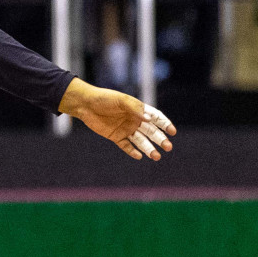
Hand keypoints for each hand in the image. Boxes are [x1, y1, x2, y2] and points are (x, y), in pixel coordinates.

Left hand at [59, 78, 175, 159]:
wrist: (85, 104)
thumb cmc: (104, 99)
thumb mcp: (121, 101)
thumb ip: (136, 109)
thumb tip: (150, 119)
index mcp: (138, 110)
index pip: (155, 118)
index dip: (164, 124)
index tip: (172, 131)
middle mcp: (134, 120)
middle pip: (151, 132)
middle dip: (160, 139)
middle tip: (168, 147)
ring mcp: (125, 129)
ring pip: (141, 141)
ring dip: (149, 148)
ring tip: (156, 157)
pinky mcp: (116, 136)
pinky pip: (126, 146)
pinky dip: (132, 151)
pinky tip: (139, 156)